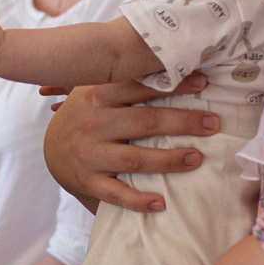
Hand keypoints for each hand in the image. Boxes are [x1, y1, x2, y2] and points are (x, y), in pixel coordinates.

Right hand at [43, 73, 220, 212]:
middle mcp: (93, 124)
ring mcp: (90, 154)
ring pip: (134, 159)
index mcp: (98, 96)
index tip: (202, 83)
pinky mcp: (88, 181)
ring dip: (169, 160)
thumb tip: (170, 61)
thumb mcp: (96, 91)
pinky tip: (161, 203)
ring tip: (196, 158)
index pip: (139, 87)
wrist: (51, 149)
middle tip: (212, 124)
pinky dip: (139, 201)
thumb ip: (126, 80)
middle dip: (183, 122)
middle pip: (145, 122)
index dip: (172, 85)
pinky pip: (116, 194)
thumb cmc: (86, 115)